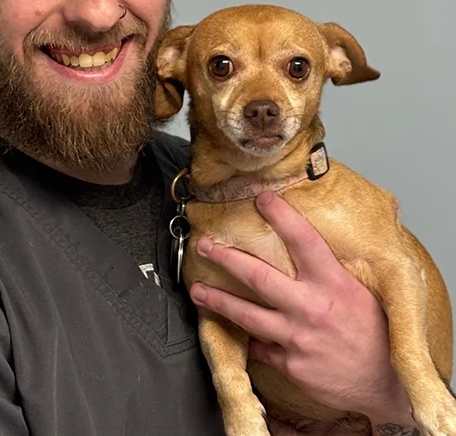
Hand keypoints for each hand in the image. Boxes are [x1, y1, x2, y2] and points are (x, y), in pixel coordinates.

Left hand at [189, 190, 412, 421]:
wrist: (385, 385)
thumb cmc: (377, 334)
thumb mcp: (366, 292)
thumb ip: (337, 267)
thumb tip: (321, 237)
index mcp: (332, 283)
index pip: (303, 239)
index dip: (281, 216)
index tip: (262, 198)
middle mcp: (310, 307)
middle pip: (257, 276)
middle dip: (225, 258)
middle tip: (205, 246)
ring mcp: (297, 337)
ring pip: (247, 314)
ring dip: (218, 300)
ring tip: (198, 291)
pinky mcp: (289, 363)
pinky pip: (259, 348)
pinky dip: (249, 340)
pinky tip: (237, 332)